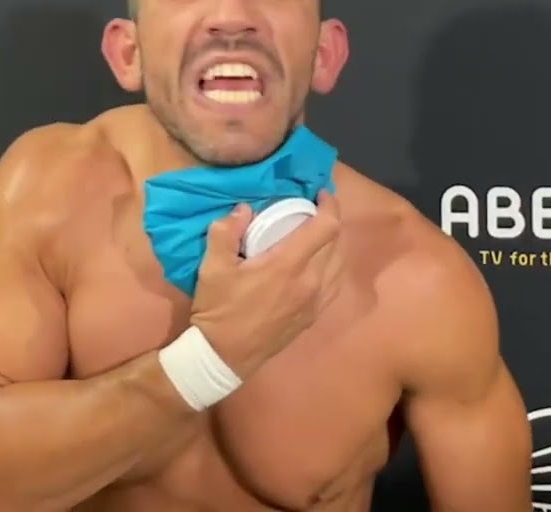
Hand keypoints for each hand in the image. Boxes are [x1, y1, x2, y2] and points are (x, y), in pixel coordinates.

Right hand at [189, 190, 342, 378]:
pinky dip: (330, 267)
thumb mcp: (213, 267)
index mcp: (289, 265)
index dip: (330, 204)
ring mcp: (315, 302)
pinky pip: (333, 284)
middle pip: (335, 242)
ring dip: (331, 245)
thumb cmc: (219, 310)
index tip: (320, 193)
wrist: (224, 356)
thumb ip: (226, 232)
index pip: (327, 227)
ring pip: (338, 264)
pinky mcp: (313, 317)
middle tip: (310, 211)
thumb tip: (243, 209)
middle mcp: (311, 282)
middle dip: (328, 221)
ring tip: (312, 236)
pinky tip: (314, 265)